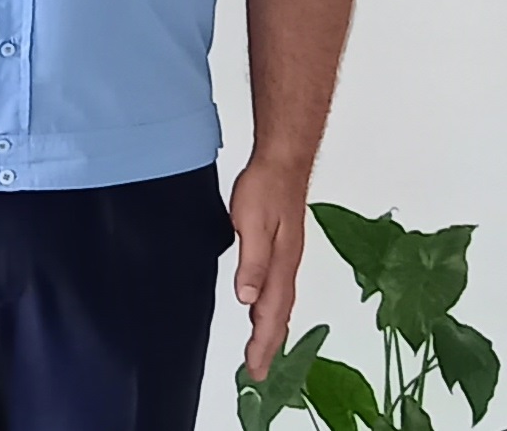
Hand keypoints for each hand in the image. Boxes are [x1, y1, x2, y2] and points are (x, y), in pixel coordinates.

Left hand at [230, 157, 310, 379]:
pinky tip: (263, 307)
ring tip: (262, 350)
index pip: (272, 314)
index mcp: (281, 265)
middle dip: (269, 345)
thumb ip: (251, 263)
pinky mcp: (282, 247)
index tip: (255, 369)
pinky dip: (271, 306)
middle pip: (279, 314)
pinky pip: (279, 287)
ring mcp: (286, 257)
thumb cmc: (267, 189)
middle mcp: (287, 266)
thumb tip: (248, 299)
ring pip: (280, 302)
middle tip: (258, 372)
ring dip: (270, 328)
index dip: (264, 344)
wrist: (283, 162)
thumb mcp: (252, 224)